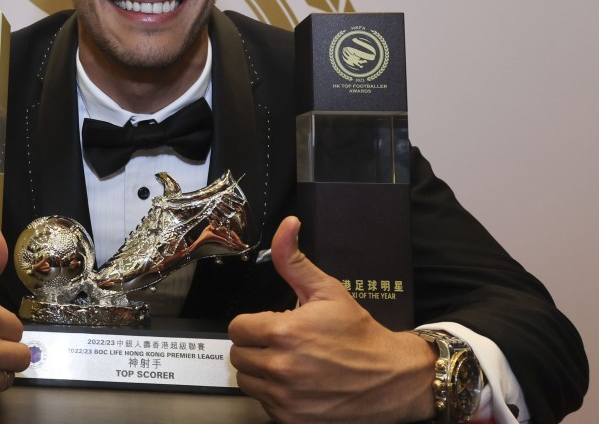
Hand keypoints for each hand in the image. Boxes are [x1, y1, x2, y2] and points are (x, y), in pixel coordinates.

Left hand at [228, 216, 435, 423]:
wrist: (393, 377)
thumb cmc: (359, 333)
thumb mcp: (327, 290)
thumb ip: (294, 259)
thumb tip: (286, 226)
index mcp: (284, 333)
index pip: (237, 328)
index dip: (253, 323)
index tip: (271, 324)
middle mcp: (282, 368)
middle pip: (238, 355)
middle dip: (255, 346)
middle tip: (281, 343)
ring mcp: (287, 398)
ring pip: (247, 382)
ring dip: (261, 372)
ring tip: (288, 362)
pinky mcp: (293, 419)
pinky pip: (264, 404)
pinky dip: (275, 395)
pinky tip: (296, 384)